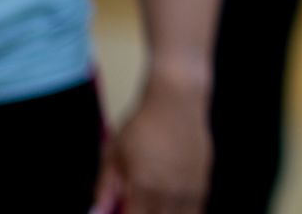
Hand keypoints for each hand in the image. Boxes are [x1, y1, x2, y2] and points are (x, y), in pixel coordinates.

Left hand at [92, 76, 210, 213]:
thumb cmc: (145, 121)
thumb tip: (97, 210)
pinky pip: (197, 207)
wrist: (178, 99)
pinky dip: (184, 210)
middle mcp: (170, 191)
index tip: (120, 209)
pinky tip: (173, 205)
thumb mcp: (114, 152)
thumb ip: (105, 186)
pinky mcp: (203, 178)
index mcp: (144, 187)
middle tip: (137, 205)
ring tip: (154, 205)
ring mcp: (190, 186)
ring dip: (166, 213)